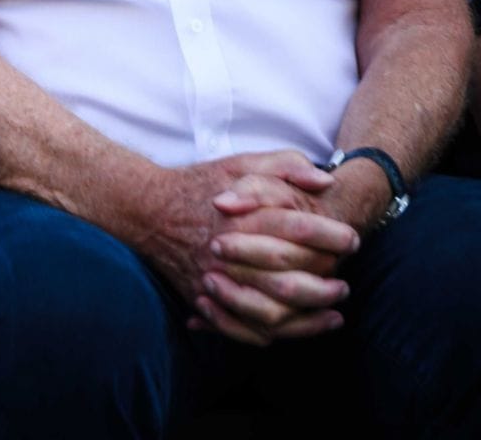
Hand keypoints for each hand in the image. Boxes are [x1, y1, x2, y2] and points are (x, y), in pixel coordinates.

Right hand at [132, 151, 351, 345]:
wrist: (146, 208)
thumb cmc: (198, 185)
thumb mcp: (239, 163)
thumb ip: (284, 165)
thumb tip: (324, 182)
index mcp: (241, 216)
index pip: (297, 228)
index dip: (331, 235)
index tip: (351, 238)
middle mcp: (229, 252)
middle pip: (289, 278)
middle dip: (326, 284)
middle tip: (344, 282)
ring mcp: (214, 280)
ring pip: (271, 312)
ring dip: (309, 316)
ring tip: (333, 310)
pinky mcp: (204, 298)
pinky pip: (244, 328)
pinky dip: (275, 334)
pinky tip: (299, 328)